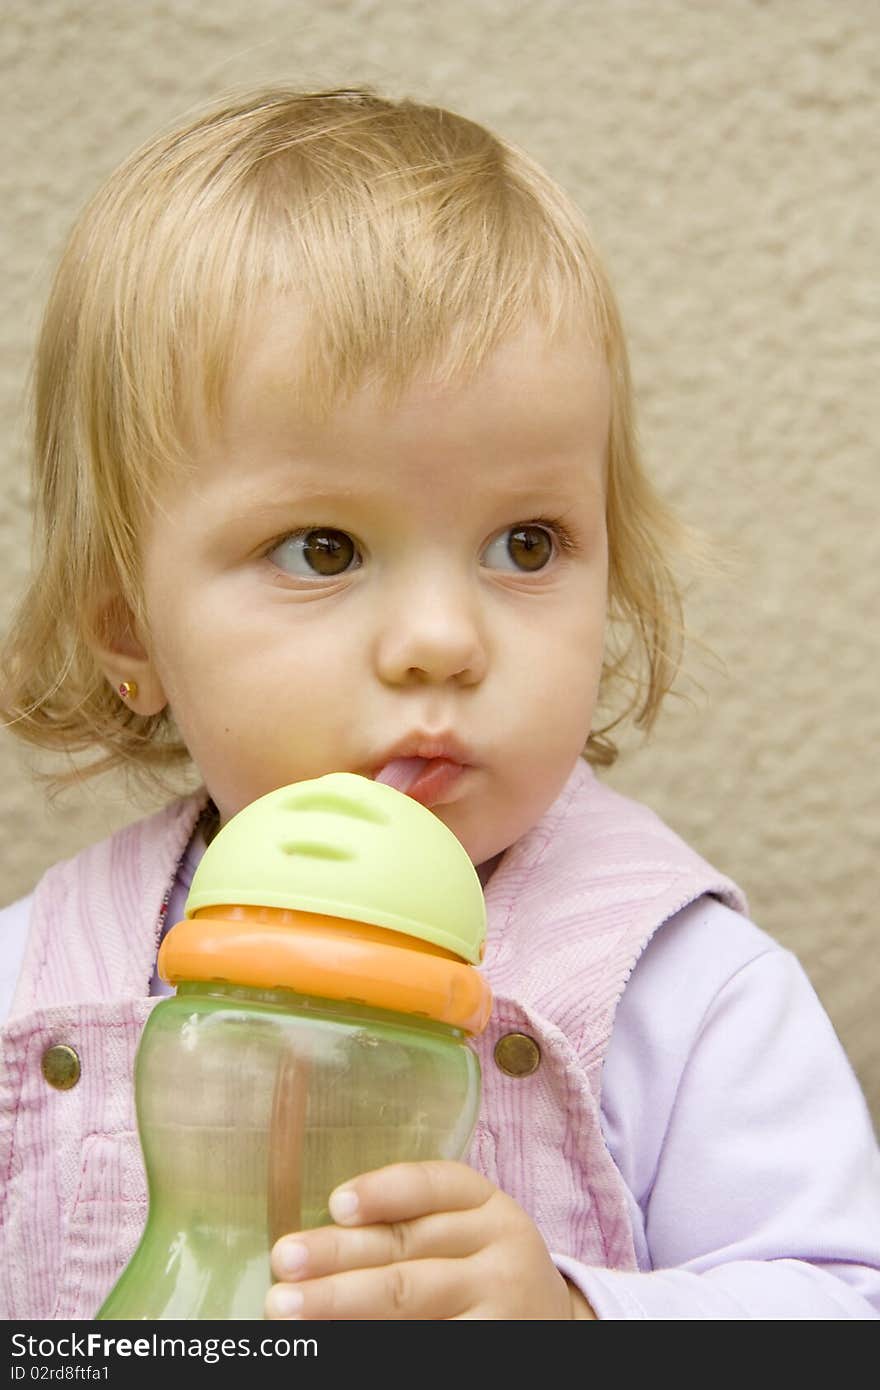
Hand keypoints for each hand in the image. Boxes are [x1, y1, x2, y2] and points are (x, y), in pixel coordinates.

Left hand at [264, 1159, 595, 1319]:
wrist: (550, 1323)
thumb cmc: (479, 1268)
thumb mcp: (464, 1230)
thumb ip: (406, 1225)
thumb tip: (314, 1240)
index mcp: (486, 1204)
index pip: (434, 1185)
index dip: (384, 1192)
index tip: (334, 1204)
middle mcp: (499, 1248)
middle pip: (408, 1249)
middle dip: (338, 1257)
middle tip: (283, 1262)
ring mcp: (499, 1304)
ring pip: (411, 1299)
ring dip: (341, 1303)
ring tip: (285, 1307)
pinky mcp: (492, 1348)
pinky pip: (426, 1340)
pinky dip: (374, 1340)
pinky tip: (332, 1342)